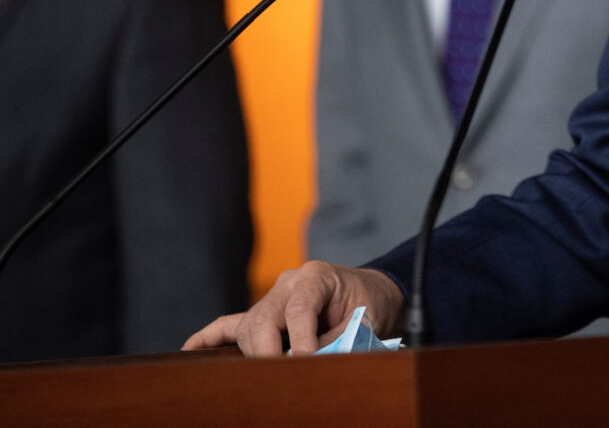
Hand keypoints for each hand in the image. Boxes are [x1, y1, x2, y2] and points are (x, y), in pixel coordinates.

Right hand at [182, 261, 404, 356]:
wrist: (372, 293)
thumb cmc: (370, 303)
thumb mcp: (365, 320)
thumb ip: (338, 339)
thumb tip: (309, 363)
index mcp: (316, 276)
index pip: (299, 308)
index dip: (301, 339)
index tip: (304, 361)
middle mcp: (288, 283)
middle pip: (262, 320)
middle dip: (268, 353)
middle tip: (281, 378)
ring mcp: (271, 298)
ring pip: (248, 329)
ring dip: (253, 356)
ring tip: (264, 379)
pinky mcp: (263, 314)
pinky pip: (229, 325)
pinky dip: (209, 338)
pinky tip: (189, 351)